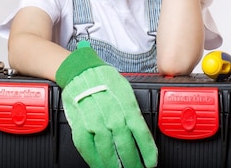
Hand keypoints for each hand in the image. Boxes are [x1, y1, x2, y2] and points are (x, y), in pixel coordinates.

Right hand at [56, 41, 157, 167]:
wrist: (81, 71)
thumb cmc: (104, 79)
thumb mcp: (126, 90)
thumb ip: (133, 111)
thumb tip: (141, 131)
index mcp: (127, 106)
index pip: (141, 135)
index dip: (148, 153)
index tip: (150, 163)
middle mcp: (112, 116)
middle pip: (126, 147)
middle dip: (133, 163)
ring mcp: (95, 123)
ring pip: (108, 152)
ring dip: (115, 166)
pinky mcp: (80, 126)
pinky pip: (88, 150)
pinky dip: (95, 162)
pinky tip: (100, 166)